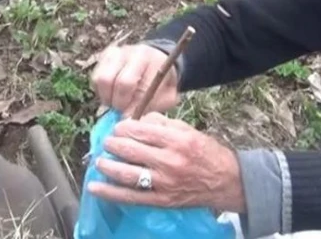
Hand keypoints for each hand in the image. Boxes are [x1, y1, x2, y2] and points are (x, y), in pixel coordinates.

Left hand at [87, 112, 245, 212]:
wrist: (226, 182)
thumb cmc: (207, 152)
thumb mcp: (188, 130)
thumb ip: (162, 123)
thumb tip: (137, 119)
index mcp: (177, 140)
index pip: (141, 131)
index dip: (124, 128)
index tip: (117, 128)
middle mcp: (169, 161)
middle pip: (131, 151)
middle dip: (113, 144)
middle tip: (106, 142)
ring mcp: (164, 183)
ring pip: (127, 174)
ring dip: (108, 166)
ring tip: (99, 160)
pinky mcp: (161, 200)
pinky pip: (131, 197)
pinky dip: (110, 192)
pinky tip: (94, 187)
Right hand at [92, 44, 179, 115]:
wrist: (159, 63)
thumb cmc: (163, 84)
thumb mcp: (167, 97)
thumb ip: (151, 107)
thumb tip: (128, 119)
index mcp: (149, 58)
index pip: (128, 83)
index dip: (125, 104)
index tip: (130, 118)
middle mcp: (130, 52)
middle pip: (110, 80)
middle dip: (116, 102)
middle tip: (124, 112)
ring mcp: (116, 53)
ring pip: (100, 79)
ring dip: (107, 97)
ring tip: (118, 104)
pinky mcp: (105, 57)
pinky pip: (95, 79)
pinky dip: (102, 92)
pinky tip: (114, 96)